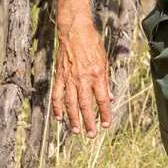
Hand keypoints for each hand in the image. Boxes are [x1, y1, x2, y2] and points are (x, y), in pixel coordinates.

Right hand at [53, 18, 112, 137]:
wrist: (75, 32)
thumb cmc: (92, 45)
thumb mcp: (105, 61)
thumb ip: (106, 82)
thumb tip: (110, 98)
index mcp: (97, 74)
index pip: (102, 99)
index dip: (105, 113)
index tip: (106, 124)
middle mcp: (83, 79)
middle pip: (86, 105)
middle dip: (89, 122)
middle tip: (91, 135)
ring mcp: (69, 79)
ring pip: (70, 104)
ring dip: (73, 119)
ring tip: (76, 131)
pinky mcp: (60, 77)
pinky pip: (57, 95)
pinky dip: (57, 108)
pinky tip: (59, 118)